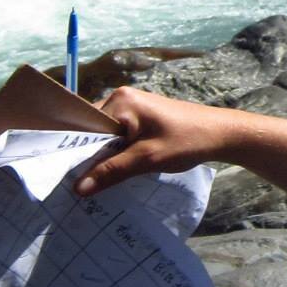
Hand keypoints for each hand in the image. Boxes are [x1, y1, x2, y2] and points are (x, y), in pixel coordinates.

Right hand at [72, 88, 237, 196]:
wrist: (220, 135)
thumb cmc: (186, 142)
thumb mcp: (146, 159)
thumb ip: (112, 171)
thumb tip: (78, 188)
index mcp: (121, 101)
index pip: (85, 126)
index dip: (75, 151)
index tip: (66, 175)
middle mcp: (122, 98)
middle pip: (94, 130)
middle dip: (90, 155)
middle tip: (78, 183)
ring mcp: (132, 106)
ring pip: (107, 135)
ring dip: (104, 155)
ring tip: (94, 180)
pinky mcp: (142, 117)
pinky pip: (119, 135)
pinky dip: (117, 152)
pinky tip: (115, 169)